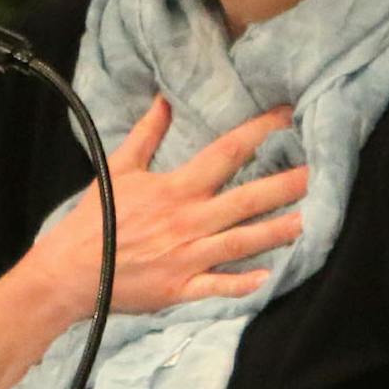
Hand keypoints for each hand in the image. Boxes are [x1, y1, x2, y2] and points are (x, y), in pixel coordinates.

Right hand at [23, 97, 306, 321]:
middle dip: (285, 185)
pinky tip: (270, 277)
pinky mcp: (182, 287)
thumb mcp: (117, 169)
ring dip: (278, 230)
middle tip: (320, 172)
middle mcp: (188, 221)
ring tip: (311, 220)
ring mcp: (188, 256)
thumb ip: (145, 135)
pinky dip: (243, 283)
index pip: (226, 152)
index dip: (259, 132)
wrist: (68, 271)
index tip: (287, 116)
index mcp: (176, 189)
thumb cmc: (93, 221)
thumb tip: (164, 101)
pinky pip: (218, 286)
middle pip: (247, 198)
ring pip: (243, 241)